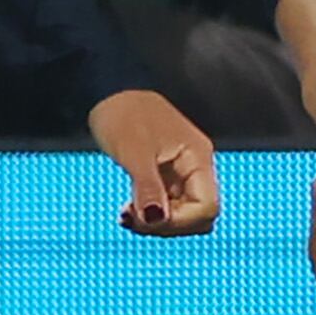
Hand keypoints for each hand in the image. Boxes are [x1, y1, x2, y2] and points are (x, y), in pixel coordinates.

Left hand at [88, 89, 219, 237]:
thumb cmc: (123, 112)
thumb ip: (148, 187)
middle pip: (199, 214)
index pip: (207, 206)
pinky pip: (168, 204)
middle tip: (134, 218)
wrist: (108, 90)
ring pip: (183, 212)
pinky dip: (151, 212)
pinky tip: (130, 210)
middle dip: (169, 224)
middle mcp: (195, 166)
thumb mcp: (134, 152)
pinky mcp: (165, 174)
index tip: (149, 218)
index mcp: (197, 156)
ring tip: (128, 215)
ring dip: (158, 221)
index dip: (181, 220)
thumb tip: (156, 219)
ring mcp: (181, 171)